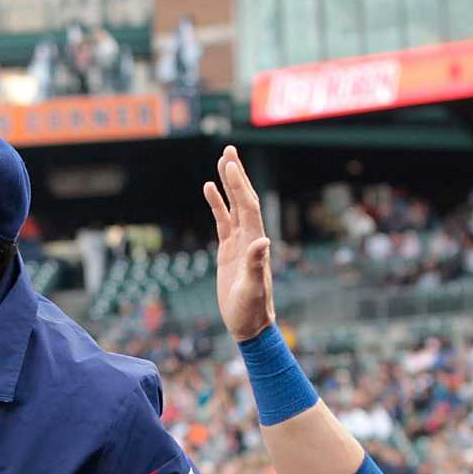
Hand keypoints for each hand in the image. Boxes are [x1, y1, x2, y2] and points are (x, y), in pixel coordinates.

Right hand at [203, 145, 275, 341]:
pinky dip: (217, 204)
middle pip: (244, 199)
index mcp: (256, 243)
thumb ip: (255, 265)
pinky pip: (223, 221)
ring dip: (229, 184)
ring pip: (234, 206)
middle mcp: (251, 238)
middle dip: (237, 174)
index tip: (230, 164)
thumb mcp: (252, 289)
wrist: (249, 325)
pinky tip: (209, 189)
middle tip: (229, 149)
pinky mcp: (229, 250)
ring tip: (223, 159)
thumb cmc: (251, 310)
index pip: (248, 207)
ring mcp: (240, 243)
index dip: (239, 185)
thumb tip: (263, 242)